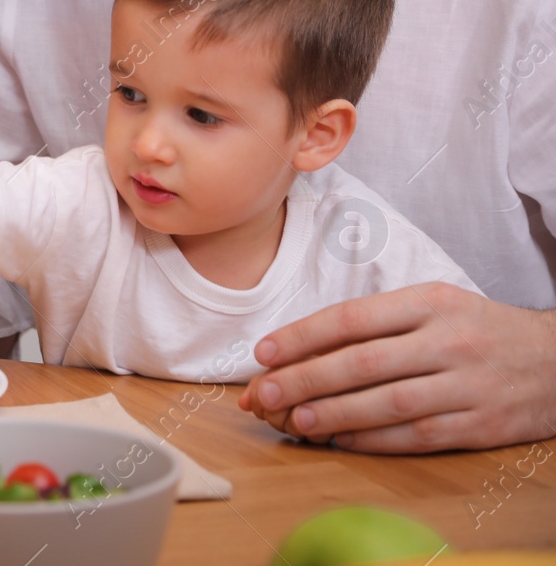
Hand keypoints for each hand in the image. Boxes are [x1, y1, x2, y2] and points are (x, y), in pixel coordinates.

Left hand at [238, 283, 555, 452]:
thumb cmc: (477, 330)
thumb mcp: (434, 306)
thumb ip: (377, 323)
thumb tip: (302, 347)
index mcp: (430, 302)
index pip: (353, 318)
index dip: (303, 336)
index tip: (263, 352)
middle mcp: (448, 342)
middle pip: (363, 363)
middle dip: (304, 380)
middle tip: (262, 394)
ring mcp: (467, 386)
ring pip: (386, 404)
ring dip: (332, 414)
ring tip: (292, 420)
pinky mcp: (480, 426)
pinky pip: (415, 436)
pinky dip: (372, 440)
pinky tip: (338, 439)